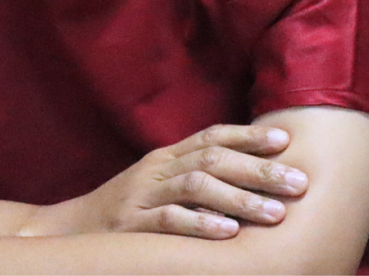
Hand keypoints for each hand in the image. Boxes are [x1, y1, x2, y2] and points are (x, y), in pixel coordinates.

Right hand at [22, 124, 307, 238]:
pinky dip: (200, 224)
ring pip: (197, 186)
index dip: (248, 136)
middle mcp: (158, 168)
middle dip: (259, 170)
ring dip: (240, 198)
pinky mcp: (132, 226)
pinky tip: (228, 233)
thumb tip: (248, 173)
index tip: (286, 139)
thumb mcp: (157, 183)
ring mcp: (144, 194)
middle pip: (213, 159)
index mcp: (166, 156)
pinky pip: (170, 221)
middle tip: (299, 181)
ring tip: (275, 213)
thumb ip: (192, 174)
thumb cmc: (125, 210)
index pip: (212, 136)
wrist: (69, 230)